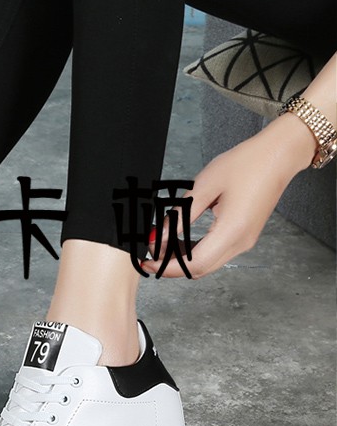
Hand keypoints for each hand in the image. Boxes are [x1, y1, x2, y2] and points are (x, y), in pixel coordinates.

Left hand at [142, 113, 316, 278]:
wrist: (278, 156)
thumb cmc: (245, 164)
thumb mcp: (203, 187)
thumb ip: (179, 215)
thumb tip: (158, 237)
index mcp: (232, 231)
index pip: (194, 264)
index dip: (166, 267)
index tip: (146, 263)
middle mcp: (241, 242)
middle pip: (200, 269)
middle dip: (171, 266)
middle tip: (149, 254)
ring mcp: (245, 241)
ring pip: (207, 263)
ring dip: (182, 259)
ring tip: (161, 245)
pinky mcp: (244, 236)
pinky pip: (216, 253)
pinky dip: (195, 252)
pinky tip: (179, 241)